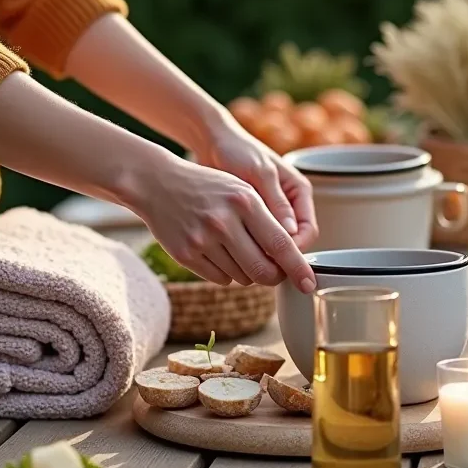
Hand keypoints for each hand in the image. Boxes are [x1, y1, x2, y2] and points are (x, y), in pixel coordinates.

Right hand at [130, 151, 316, 292]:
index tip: (309, 285)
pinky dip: (228, 273)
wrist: (158, 183)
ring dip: (249, 273)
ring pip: (242, 278)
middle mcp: (224, 222)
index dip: (298, 268)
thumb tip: (290, 260)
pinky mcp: (185, 255)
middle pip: (263, 271)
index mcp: (245, 202)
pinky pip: (220, 279)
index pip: (281, 244)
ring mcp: (202, 240)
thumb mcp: (242, 191)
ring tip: (238, 249)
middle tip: (276, 273)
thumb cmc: (209, 187)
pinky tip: (219, 252)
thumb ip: (268, 221)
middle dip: (274, 277)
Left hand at [195, 123, 319, 251]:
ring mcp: (271, 212)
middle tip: (261, 267)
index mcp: (299, 192)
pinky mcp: (252, 218)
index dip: (296, 248)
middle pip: (294, 242)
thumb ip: (276, 202)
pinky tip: (236, 253)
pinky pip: (257, 240)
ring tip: (247, 261)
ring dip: (264, 255)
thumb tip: (290, 233)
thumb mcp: (260, 174)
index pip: (308, 230)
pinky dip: (250, 248)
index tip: (276, 259)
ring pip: (275, 244)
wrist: (213, 143)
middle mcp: (289, 205)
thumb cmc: (238, 151)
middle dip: (280, 256)